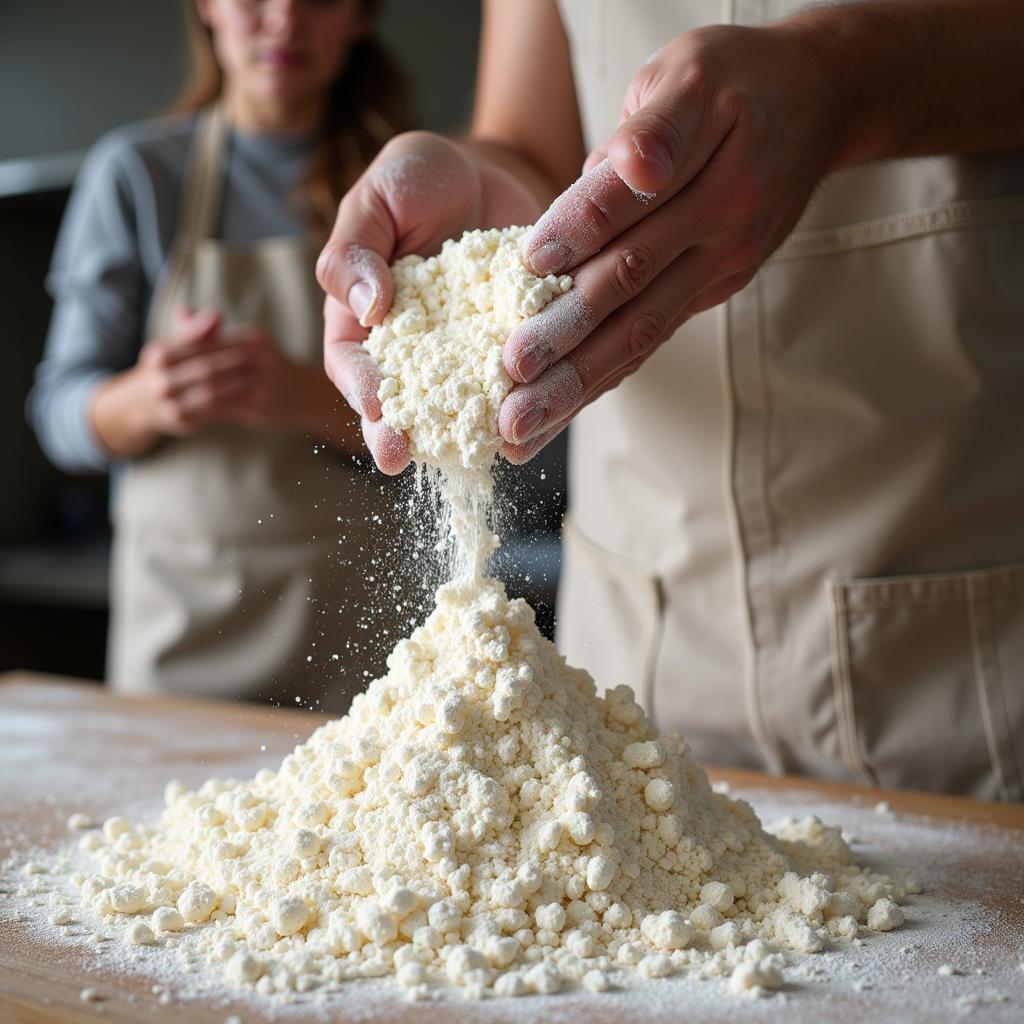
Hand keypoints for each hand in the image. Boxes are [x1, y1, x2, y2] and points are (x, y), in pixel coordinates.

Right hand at [133, 307, 256, 435]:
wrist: (146, 403)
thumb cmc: (172, 366)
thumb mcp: (178, 346)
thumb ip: (198, 330)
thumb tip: (216, 315)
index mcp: (158, 356)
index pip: (196, 345)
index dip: (223, 344)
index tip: (249, 341)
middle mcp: (159, 381)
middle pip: (205, 370)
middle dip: (233, 364)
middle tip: (259, 360)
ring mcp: (169, 404)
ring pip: (210, 394)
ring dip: (236, 386)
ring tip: (258, 378)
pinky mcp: (181, 422)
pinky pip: (211, 413)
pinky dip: (230, 404)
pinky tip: (248, 397)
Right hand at [316, 130, 539, 473]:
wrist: (494, 174)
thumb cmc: (421, 180)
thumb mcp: (379, 197)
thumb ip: (357, 249)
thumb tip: (367, 307)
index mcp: (366, 323)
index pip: (353, 365)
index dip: (361, 388)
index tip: (375, 407)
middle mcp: (417, 354)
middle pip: (405, 405)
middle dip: (403, 433)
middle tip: (402, 457)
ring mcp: (469, 361)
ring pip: (467, 409)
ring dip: (471, 432)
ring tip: (477, 449)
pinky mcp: (519, 356)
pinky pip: (523, 386)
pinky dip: (530, 404)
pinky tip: (536, 420)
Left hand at [497, 22, 840, 461]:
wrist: (815, 104)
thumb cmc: (734, 81)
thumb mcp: (690, 73)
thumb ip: (655, 125)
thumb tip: (632, 166)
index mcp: (713, 167)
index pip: (629, 209)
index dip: (576, 234)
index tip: (524, 266)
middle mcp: (719, 230)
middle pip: (630, 296)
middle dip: (564, 347)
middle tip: (509, 387)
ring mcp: (717, 270)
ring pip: (638, 336)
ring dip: (576, 386)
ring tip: (520, 429)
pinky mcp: (710, 291)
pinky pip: (648, 340)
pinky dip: (601, 379)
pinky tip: (559, 412)